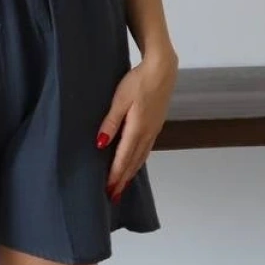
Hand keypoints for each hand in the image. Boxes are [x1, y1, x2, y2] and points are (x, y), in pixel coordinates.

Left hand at [98, 49, 177, 199]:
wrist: (163, 69)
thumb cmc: (139, 81)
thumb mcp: (120, 99)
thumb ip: (111, 122)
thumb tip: (101, 144)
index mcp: (137, 128)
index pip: (124, 158)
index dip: (116, 175)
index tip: (108, 190)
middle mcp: (147, 133)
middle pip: (133, 162)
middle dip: (123, 179)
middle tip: (113, 195)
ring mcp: (154, 130)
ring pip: (141, 157)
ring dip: (131, 172)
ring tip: (122, 185)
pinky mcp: (156, 125)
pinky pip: (146, 149)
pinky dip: (139, 161)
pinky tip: (134, 163)